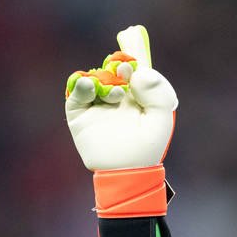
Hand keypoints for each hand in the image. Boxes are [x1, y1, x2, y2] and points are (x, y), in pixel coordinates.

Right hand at [65, 25, 176, 172]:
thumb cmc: (146, 149)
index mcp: (133, 99)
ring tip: (113, 92)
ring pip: (93, 80)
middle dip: (115, 68)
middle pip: (109, 71)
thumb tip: (138, 73)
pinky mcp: (79, 117)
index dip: (130, 63)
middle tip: (121, 71)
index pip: (129, 71)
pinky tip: (90, 85)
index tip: (131, 66)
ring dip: (101, 78)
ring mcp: (96, 108)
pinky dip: (80, 86)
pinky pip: (75, 95)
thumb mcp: (161, 119)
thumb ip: (159, 92)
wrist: (126, 172)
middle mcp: (114, 101)